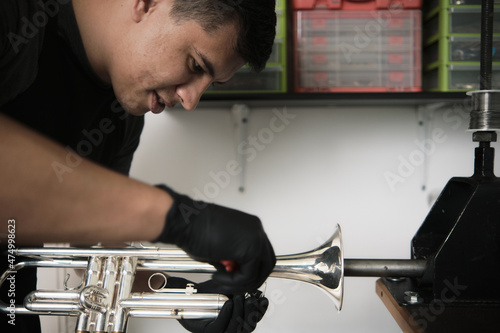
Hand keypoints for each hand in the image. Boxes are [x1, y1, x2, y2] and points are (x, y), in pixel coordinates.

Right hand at [155, 185, 274, 294]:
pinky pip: (248, 275)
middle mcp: (257, 231)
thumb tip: (235, 272)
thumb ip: (233, 259)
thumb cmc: (196, 229)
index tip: (233, 275)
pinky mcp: (250, 249)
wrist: (186, 221)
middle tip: (231, 282)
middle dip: (249, 278)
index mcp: (251, 227)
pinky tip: (218, 276)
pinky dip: (233, 282)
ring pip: (259, 272)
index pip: (261, 255)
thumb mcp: (221, 247)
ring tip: (221, 280)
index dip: (248, 270)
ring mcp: (256, 238)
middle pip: (266, 264)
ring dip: (239, 282)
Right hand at [167, 277, 268, 332]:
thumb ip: (177, 288)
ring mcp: (233, 327)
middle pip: (234, 331)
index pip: (216, 330)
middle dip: (239, 313)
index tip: (227, 301)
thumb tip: (161, 282)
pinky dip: (260, 311)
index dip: (224, 317)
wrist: (208, 295)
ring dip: (251, 312)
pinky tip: (262, 300)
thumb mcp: (186, 291)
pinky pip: (254, 320)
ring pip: (246, 327)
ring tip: (251, 297)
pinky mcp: (244, 321)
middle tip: (239, 296)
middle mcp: (219, 331)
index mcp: (203, 328)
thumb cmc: (198, 295)